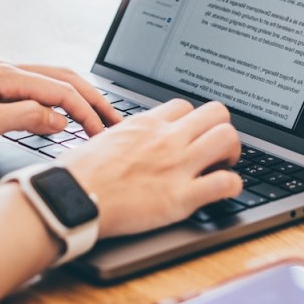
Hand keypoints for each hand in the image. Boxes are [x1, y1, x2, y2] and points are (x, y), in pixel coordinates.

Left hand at [0, 61, 123, 155]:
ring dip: (77, 97)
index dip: (87, 111)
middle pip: (62, 78)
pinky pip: (36, 89)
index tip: (104, 132)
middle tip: (115, 119)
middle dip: (92, 98)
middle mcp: (4, 69)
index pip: (60, 90)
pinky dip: (58, 100)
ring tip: (97, 116)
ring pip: (51, 81)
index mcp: (4, 74)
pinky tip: (62, 114)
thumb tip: (60, 119)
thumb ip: (25, 118)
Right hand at [57, 99, 242, 236]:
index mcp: (145, 125)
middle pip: (216, 112)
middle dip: (222, 129)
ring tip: (223, 166)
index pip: (184, 106)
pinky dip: (233, 186)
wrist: (70, 198)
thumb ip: (125, 136)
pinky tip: (226, 191)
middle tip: (215, 149)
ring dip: (232, 153)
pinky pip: (226, 183)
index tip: (191, 136)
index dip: (193, 121)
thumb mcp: (102, 139)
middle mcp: (166, 139)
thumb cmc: (77, 174)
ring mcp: (176, 166)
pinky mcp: (181, 197)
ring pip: (228, 138)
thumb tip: (127, 141)